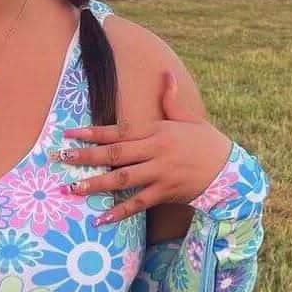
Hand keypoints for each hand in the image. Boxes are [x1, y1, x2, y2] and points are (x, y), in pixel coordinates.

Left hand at [55, 71, 232, 224]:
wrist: (230, 170)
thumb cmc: (205, 142)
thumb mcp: (189, 118)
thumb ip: (171, 99)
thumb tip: (166, 73)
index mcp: (157, 131)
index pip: (118, 131)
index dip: (93, 133)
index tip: (70, 134)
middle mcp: (155, 151)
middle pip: (115, 155)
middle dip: (86, 157)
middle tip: (61, 159)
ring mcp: (160, 173)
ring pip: (122, 180)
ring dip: (96, 184)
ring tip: (73, 188)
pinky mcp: (165, 193)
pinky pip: (138, 204)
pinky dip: (119, 212)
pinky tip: (101, 218)